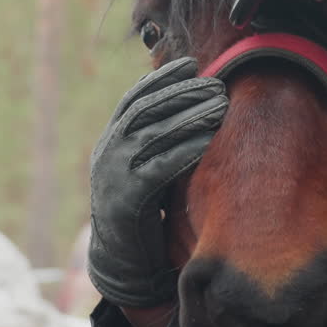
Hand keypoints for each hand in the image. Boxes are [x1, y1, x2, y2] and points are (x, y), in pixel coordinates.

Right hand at [87, 57, 227, 307]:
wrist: (120, 262)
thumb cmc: (141, 212)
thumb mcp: (142, 168)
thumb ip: (155, 141)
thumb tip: (189, 106)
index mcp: (109, 141)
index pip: (133, 99)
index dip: (161, 79)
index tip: (190, 64)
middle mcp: (107, 153)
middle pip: (144, 111)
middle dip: (181, 93)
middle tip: (215, 84)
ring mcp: (114, 176)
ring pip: (152, 134)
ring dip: (189, 116)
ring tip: (219, 105)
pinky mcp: (127, 200)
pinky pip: (157, 168)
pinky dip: (182, 150)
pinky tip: (206, 140)